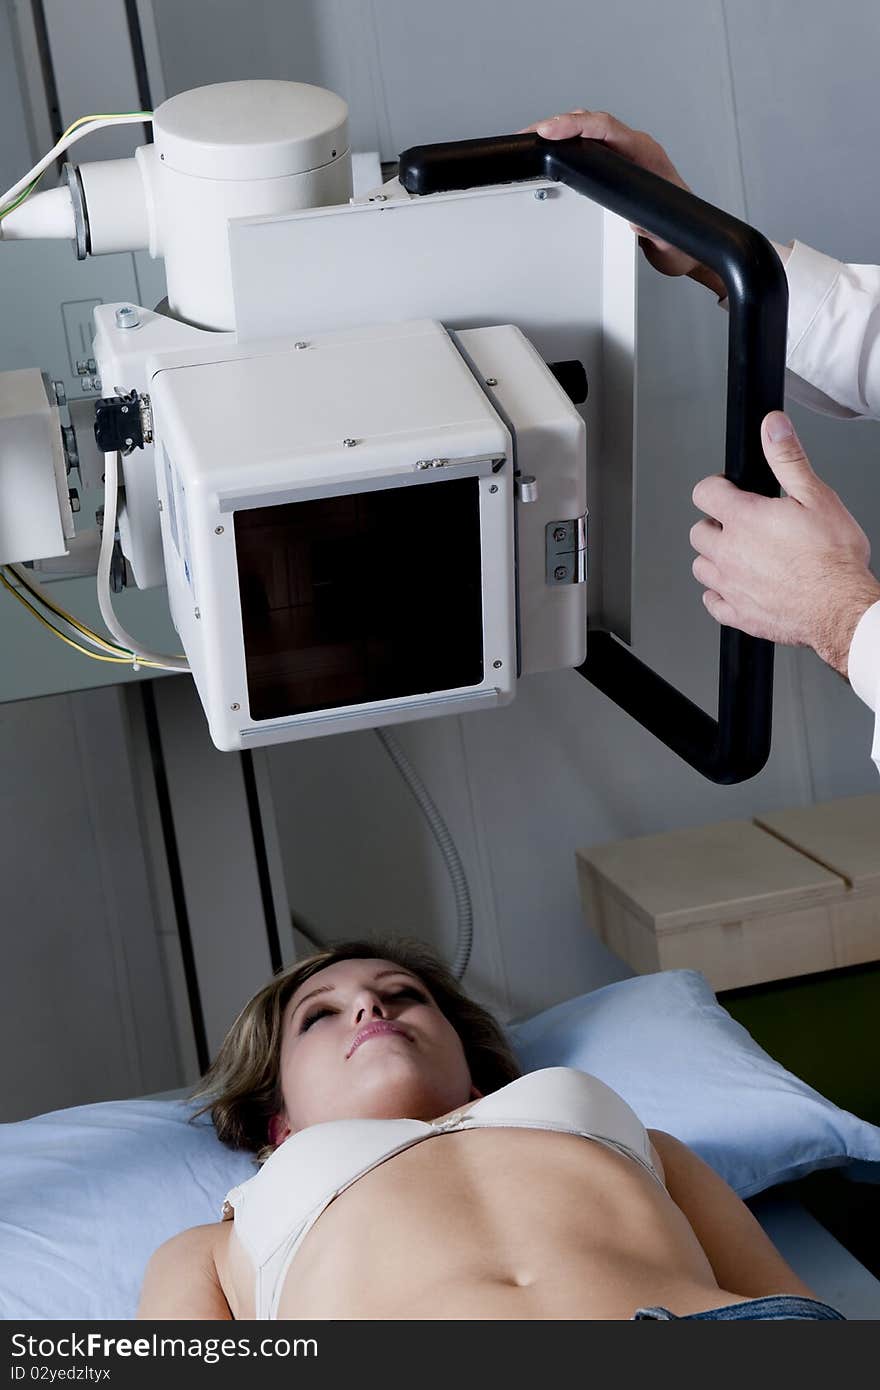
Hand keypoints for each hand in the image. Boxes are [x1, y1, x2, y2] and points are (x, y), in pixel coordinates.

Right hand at [521, 109, 725, 297]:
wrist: (686, 247)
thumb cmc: (680, 239)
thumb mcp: (667, 240)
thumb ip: (654, 231)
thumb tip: (636, 222)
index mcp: (647, 156)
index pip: (607, 128)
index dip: (577, 125)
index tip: (551, 131)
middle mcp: (635, 150)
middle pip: (592, 123)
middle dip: (558, 124)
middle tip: (529, 135)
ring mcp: (625, 158)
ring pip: (588, 132)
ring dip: (559, 131)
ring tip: (530, 139)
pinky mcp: (616, 169)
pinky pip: (588, 148)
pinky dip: (566, 145)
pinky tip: (550, 151)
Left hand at [690, 411, 879, 677]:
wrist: (841, 607)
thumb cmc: (833, 558)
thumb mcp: (816, 496)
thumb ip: (788, 459)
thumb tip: (772, 427)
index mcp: (744, 520)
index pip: (704, 492)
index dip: (717, 486)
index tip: (729, 490)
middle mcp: (729, 553)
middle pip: (699, 531)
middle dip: (716, 523)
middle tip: (741, 523)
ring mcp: (730, 586)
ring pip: (701, 566)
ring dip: (715, 558)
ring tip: (741, 554)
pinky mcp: (738, 614)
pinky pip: (712, 602)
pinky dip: (721, 593)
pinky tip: (740, 586)